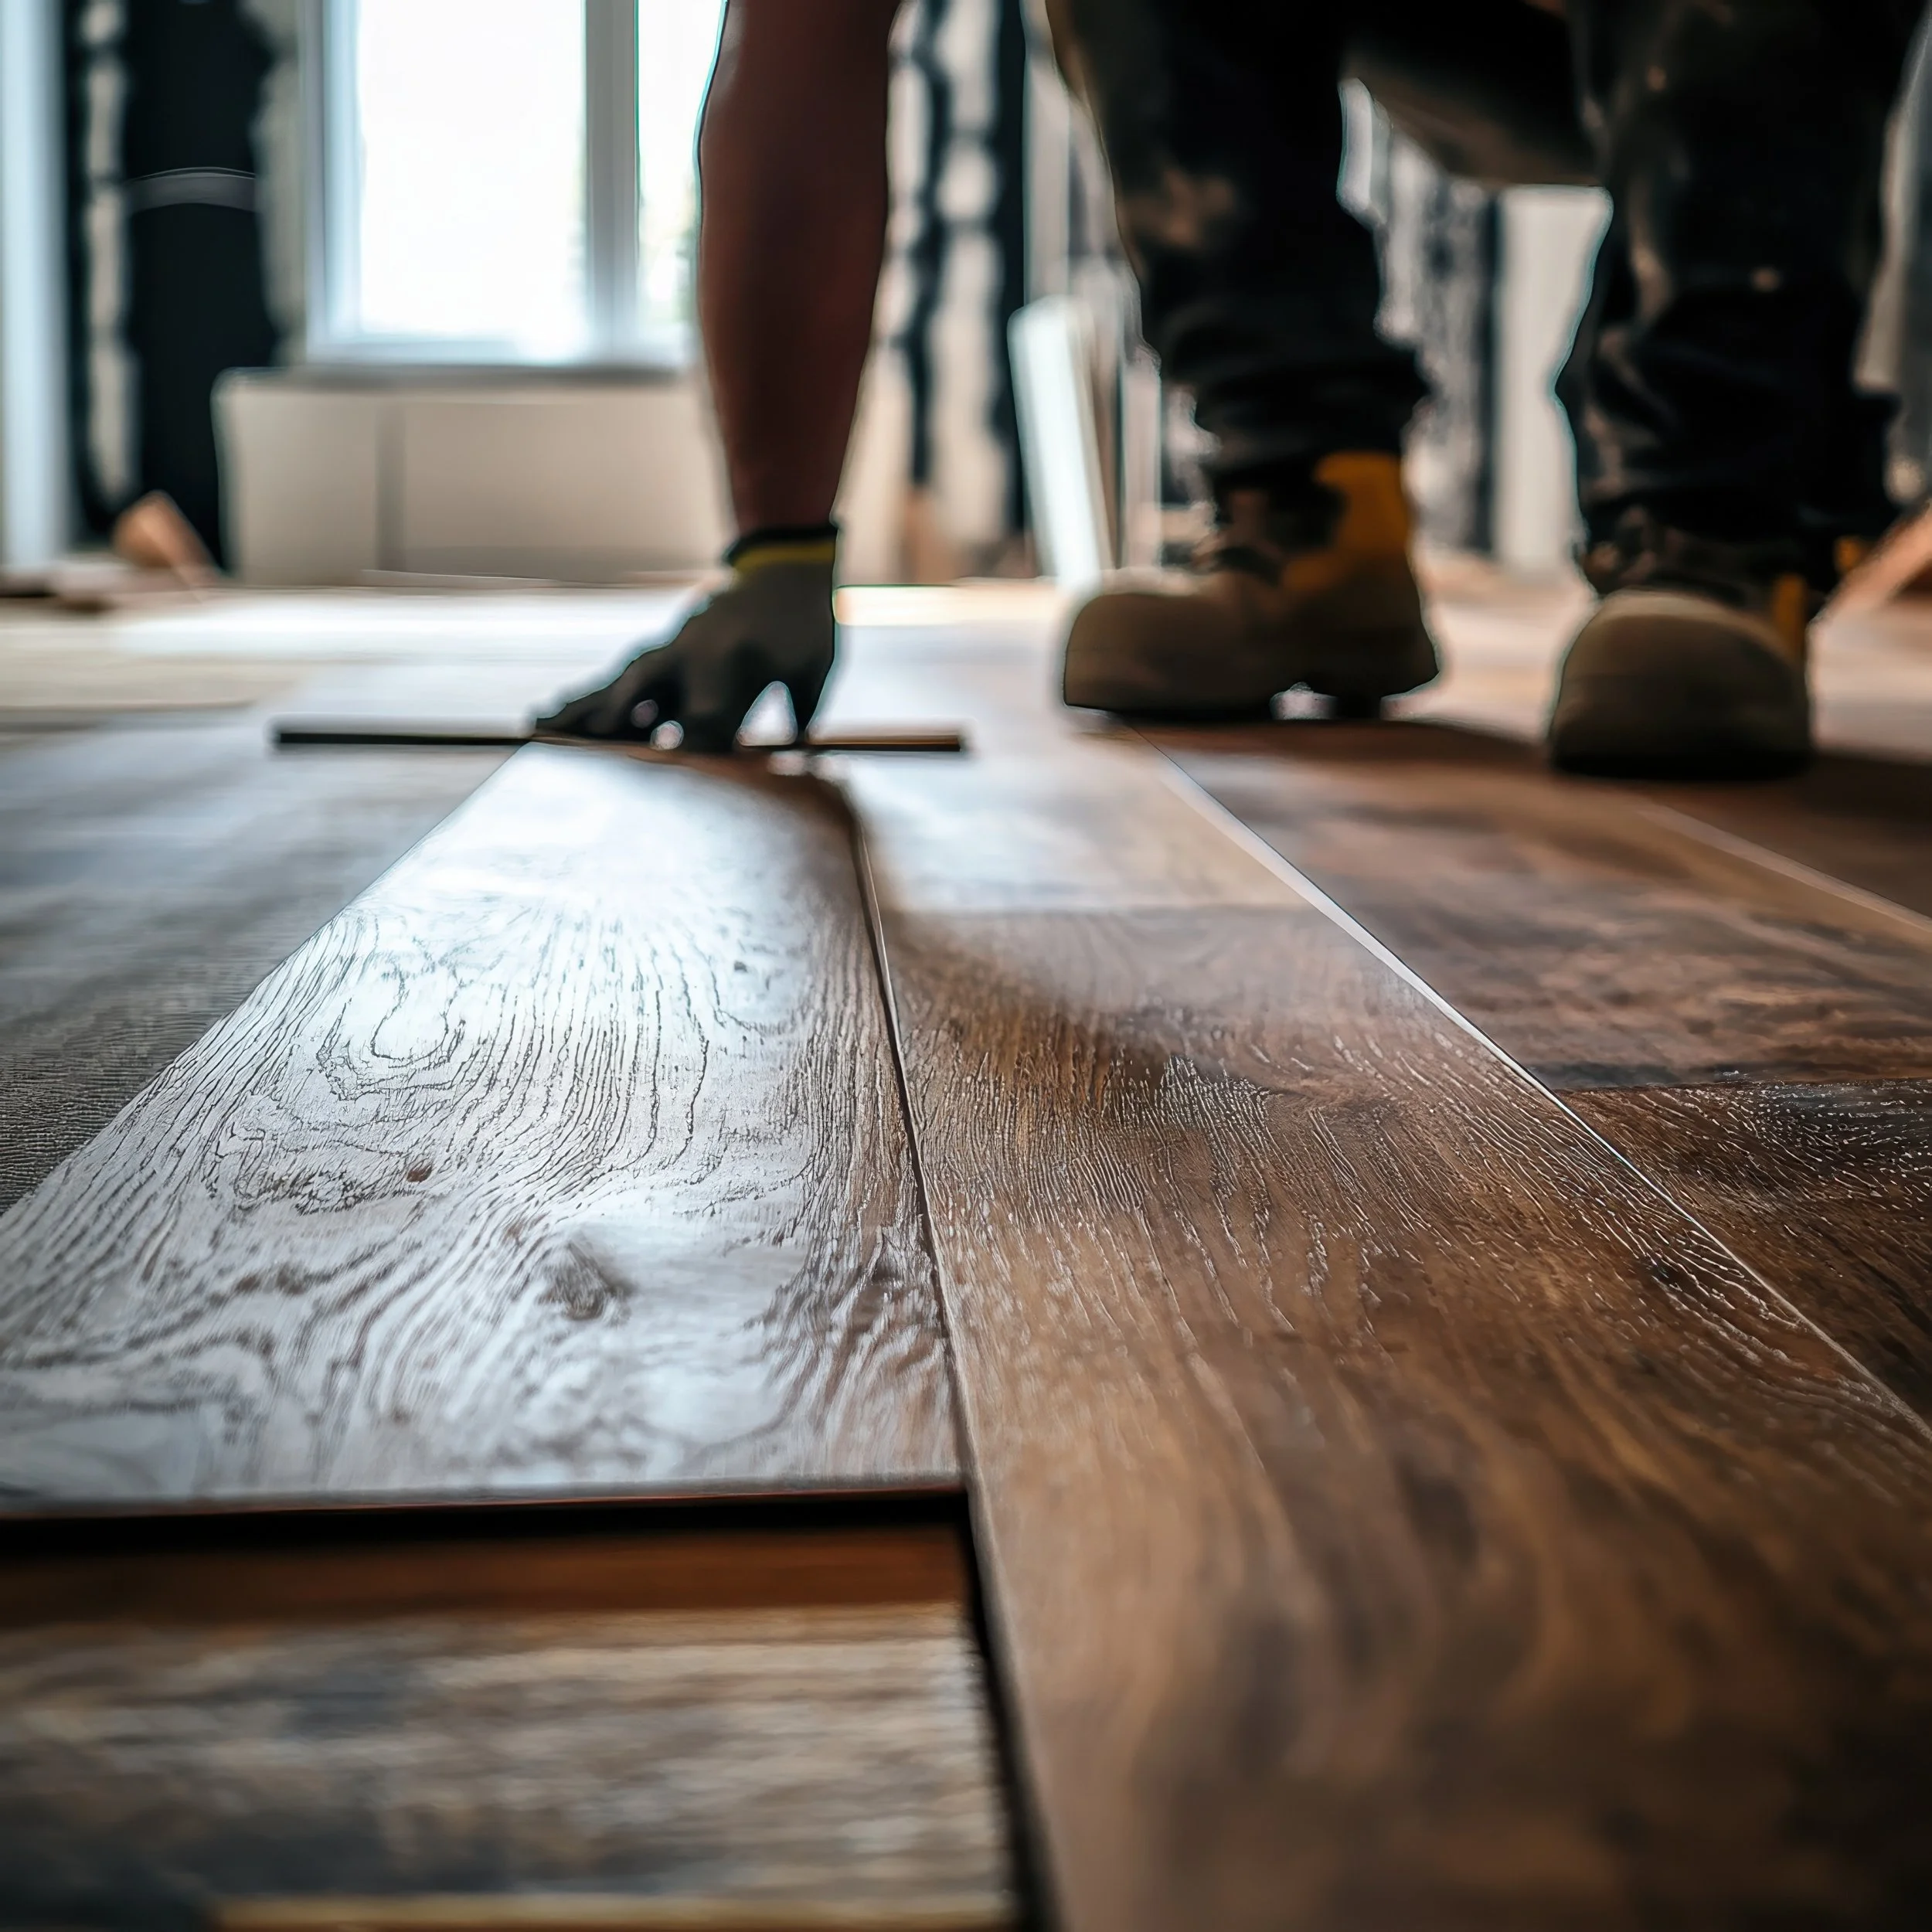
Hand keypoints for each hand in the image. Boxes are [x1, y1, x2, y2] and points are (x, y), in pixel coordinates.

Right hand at [536, 556, 834, 752]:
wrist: (784, 567)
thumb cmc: (806, 623)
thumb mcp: (814, 667)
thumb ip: (802, 713)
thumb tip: (805, 762)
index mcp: (736, 660)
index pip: (705, 719)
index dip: (687, 750)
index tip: (660, 774)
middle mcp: (694, 653)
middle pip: (644, 693)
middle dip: (609, 719)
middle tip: (569, 738)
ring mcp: (673, 648)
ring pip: (620, 682)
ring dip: (581, 705)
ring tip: (536, 725)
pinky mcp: (663, 650)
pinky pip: (622, 677)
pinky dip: (590, 695)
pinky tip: (552, 712)